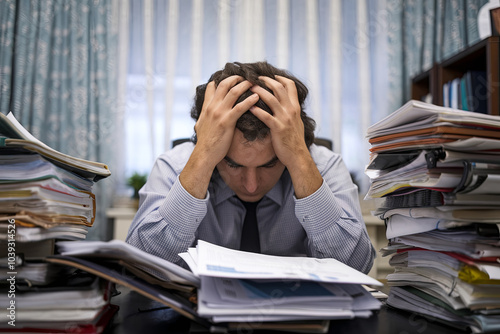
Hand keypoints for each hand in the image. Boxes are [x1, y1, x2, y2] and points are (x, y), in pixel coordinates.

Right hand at [180, 76, 257, 198]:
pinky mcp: (226, 121)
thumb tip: (205, 111)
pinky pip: (240, 107)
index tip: (234, 76)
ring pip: (233, 92)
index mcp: (207, 107)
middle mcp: (212, 107)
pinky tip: (257, 97)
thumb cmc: (205, 142)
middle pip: (225, 85)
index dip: (223, 79)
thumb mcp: (201, 124)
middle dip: (237, 78)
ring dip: (245, 85)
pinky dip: (249, 100)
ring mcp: (219, 113)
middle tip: (247, 76)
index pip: (213, 87)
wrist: (204, 154)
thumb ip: (204, 114)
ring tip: (255, 82)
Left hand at [249, 75, 322, 197]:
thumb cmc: (294, 140)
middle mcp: (291, 110)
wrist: (298, 155)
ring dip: (258, 91)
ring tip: (248, 87)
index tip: (270, 75)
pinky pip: (266, 116)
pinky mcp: (278, 128)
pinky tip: (248, 107)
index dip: (279, 78)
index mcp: (295, 107)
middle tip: (255, 78)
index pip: (290, 85)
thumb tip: (284, 103)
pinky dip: (256, 110)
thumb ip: (291, 111)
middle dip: (266, 80)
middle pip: (279, 88)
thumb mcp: (296, 122)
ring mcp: (285, 119)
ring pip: (271, 99)